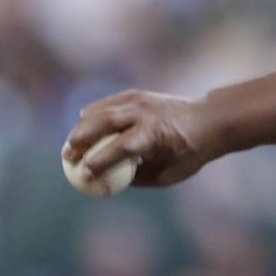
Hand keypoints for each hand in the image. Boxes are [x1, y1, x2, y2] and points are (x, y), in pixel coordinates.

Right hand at [61, 90, 216, 186]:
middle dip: (81, 140)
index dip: (99, 162)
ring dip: (81, 128)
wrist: (208, 120)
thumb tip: (108, 181)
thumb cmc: (189, 153)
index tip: (84, 176)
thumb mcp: (169, 174)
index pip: (120, 147)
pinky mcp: (135, 94)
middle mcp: (145, 113)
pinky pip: (106, 104)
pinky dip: (92, 116)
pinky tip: (82, 130)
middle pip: (104, 123)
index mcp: (155, 134)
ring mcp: (139, 100)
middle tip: (67, 158)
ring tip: (70, 148)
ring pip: (101, 110)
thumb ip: (138, 177)